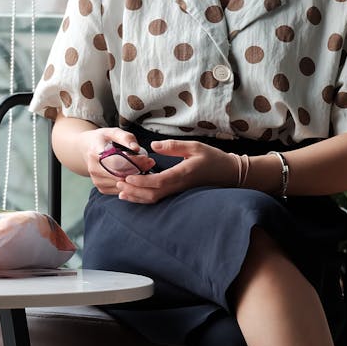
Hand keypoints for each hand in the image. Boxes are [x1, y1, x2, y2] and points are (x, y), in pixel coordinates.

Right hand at [82, 127, 155, 194]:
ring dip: (136, 179)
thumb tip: (136, 148)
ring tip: (145, 168)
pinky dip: (130, 184)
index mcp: (96, 152)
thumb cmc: (103, 139)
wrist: (87, 149)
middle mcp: (94, 168)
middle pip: (120, 175)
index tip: (147, 158)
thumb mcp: (113, 132)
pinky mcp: (101, 188)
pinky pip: (120, 190)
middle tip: (150, 164)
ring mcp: (97, 180)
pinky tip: (136, 175)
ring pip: (122, 184)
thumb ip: (126, 138)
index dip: (134, 162)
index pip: (117, 162)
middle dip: (138, 171)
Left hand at [115, 139, 236, 203]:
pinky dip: (145, 198)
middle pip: (152, 194)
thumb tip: (153, 146)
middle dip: (134, 190)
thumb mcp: (195, 147)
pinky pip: (159, 198)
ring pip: (155, 199)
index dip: (142, 181)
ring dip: (137, 197)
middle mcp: (179, 186)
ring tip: (121, 192)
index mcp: (183, 174)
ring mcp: (178, 191)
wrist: (228, 174)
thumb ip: (173, 146)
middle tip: (118, 184)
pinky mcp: (178, 193)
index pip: (159, 181)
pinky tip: (134, 195)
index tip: (128, 177)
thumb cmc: (213, 158)